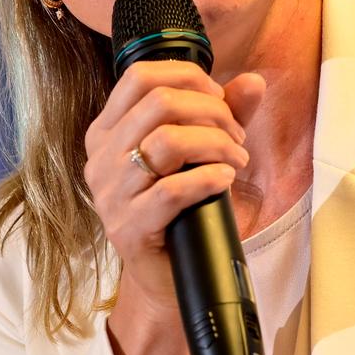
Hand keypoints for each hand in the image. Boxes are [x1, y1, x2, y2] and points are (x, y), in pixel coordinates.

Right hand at [83, 63, 266, 313]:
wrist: (165, 277)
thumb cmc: (180, 211)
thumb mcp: (199, 154)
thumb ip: (223, 115)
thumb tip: (253, 82)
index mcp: (107, 132)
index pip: (138, 77)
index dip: (187, 77)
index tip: (219, 99)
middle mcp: (101, 158)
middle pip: (159, 102)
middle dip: (212, 112)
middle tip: (236, 136)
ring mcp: (111, 194)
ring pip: (167, 141)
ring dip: (216, 143)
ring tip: (237, 159)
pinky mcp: (128, 227)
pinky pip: (172, 190)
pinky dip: (209, 178)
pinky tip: (225, 179)